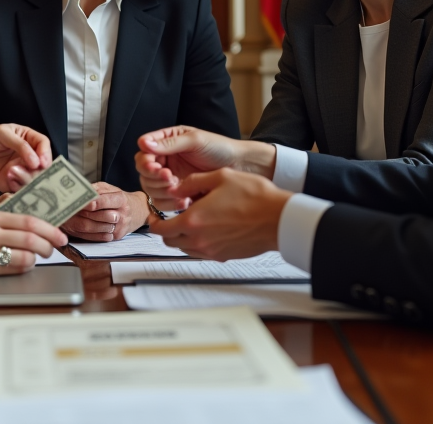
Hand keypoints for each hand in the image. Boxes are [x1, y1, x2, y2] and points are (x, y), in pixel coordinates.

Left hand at [0, 124, 52, 191]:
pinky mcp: (11, 183)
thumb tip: (36, 161)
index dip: (45, 153)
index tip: (42, 161)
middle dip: (39, 168)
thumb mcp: (2, 134)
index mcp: (28, 139)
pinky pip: (20, 188)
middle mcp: (27, 156)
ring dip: (26, 177)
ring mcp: (20, 170)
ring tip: (12, 171)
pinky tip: (8, 178)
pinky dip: (17, 185)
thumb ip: (21, 145)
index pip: (43, 145)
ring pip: (33, 178)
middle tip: (31, 169)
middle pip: (42, 164)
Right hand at [0, 211, 67, 276]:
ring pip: (22, 256)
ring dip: (37, 258)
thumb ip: (1, 212)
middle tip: (55, 247)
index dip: (49, 228)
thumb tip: (27, 211)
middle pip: (29, 238)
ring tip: (40, 256)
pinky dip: (22, 267)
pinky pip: (9, 270)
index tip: (59, 234)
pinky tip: (24, 264)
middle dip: (48, 245)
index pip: (27, 221)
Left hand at [62, 183, 147, 241]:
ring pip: (101, 227)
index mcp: (122, 199)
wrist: (139, 211)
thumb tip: (83, 190)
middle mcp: (123, 214)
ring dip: (87, 223)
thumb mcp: (111, 189)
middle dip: (87, 213)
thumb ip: (98, 189)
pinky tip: (84, 227)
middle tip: (74, 211)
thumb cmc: (121, 199)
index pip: (107, 201)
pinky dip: (91, 232)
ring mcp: (121, 227)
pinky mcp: (118, 236)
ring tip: (76, 219)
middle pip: (102, 216)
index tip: (84, 202)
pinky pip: (102, 236)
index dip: (95, 202)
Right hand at [135, 126, 274, 210]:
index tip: (156, 167)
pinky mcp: (178, 193)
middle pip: (144, 174)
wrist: (240, 166)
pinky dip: (171, 203)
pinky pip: (165, 202)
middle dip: (155, 178)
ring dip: (162, 192)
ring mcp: (171, 178)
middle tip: (170, 179)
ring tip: (178, 189)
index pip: (144, 154)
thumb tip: (144, 143)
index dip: (146, 162)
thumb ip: (169, 143)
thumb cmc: (220, 148)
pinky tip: (185, 200)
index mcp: (166, 143)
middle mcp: (166, 161)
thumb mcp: (195, 141)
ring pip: (152, 189)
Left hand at [149, 169, 291, 260]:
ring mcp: (212, 251)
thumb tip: (176, 188)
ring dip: (181, 237)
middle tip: (170, 219)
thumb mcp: (220, 177)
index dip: (154, 222)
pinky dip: (197, 244)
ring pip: (184, 249)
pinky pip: (201, 253)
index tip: (156, 215)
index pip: (160, 229)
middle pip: (169, 242)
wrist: (279, 218)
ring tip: (191, 222)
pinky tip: (207, 229)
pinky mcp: (224, 256)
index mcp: (193, 220)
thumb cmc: (255, 197)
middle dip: (166, 230)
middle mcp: (199, 239)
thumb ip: (192, 182)